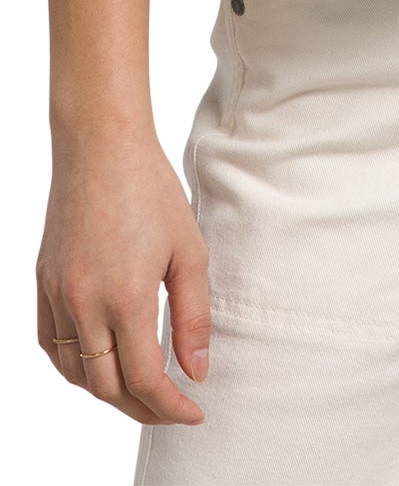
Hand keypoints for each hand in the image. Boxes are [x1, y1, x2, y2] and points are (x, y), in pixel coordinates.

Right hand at [37, 128, 210, 426]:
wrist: (101, 145)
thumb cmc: (151, 190)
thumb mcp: (189, 251)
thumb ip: (194, 317)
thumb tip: (196, 372)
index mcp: (125, 296)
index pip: (145, 380)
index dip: (171, 407)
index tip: (194, 411)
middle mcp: (84, 303)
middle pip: (108, 388)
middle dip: (143, 408)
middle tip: (173, 408)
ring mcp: (58, 294)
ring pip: (77, 373)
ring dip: (109, 393)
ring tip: (141, 391)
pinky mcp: (43, 282)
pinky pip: (52, 346)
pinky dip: (75, 368)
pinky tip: (99, 364)